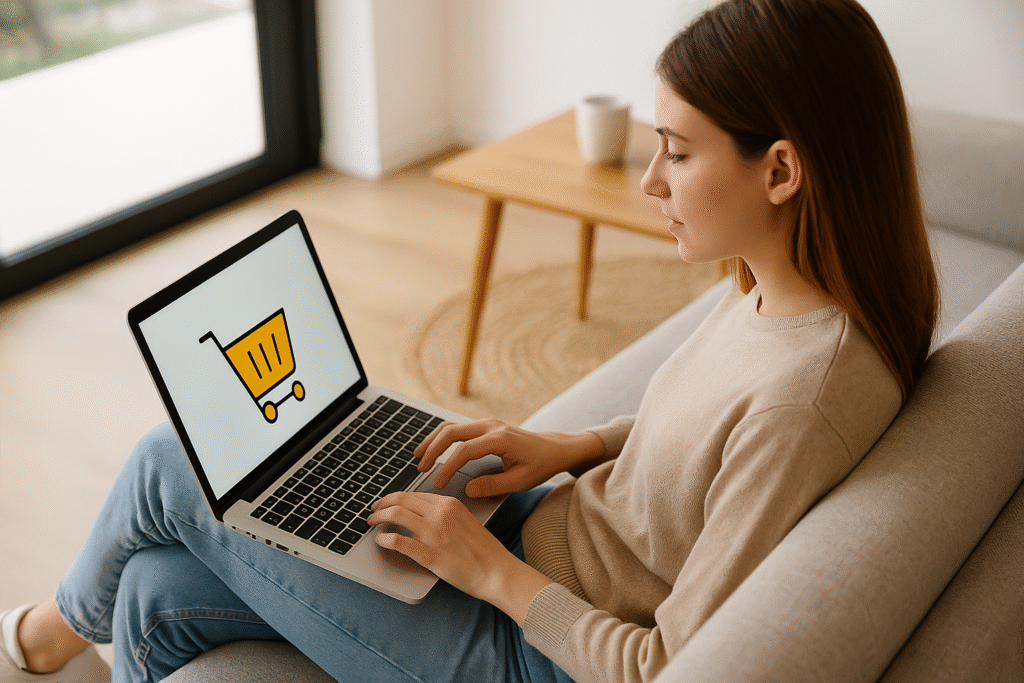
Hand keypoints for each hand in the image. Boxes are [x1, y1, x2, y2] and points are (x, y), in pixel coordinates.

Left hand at [369, 491, 550, 622]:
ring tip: (372, 522)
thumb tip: (423, 516)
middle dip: (382, 504)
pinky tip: (380, 540)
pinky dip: (384, 539)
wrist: (497, 571)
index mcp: (449, 504)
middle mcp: (440, 514)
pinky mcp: (429, 555)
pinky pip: (398, 542)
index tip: (388, 503)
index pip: (414, 494)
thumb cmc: (485, 551)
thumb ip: (445, 516)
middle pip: (401, 500)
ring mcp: (433, 534)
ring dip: (379, 517)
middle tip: (374, 510)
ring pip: (395, 515)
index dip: (395, 498)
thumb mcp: (466, 521)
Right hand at [413, 419, 606, 497]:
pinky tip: (434, 448)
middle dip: (432, 449)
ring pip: (452, 426)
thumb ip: (493, 485)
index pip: (464, 451)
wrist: (556, 448)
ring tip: (419, 456)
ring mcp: (488, 423)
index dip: (447, 468)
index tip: (438, 484)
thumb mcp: (521, 481)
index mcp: (499, 439)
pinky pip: (459, 428)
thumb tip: (467, 490)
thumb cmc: (542, 464)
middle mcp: (491, 426)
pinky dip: (443, 437)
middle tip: (420, 468)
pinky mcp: (487, 426)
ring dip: (433, 440)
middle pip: (451, 431)